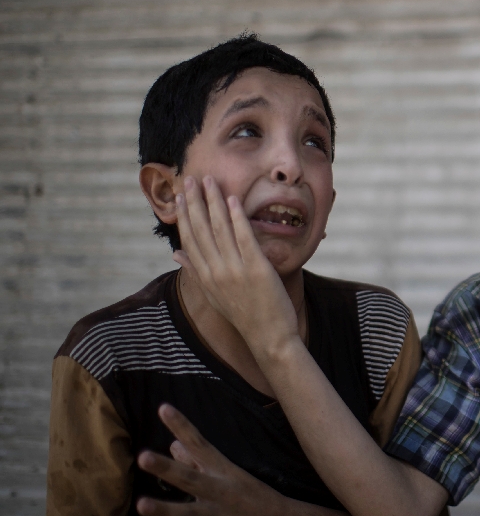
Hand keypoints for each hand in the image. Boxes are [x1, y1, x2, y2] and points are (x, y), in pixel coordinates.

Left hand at [136, 404, 345, 515]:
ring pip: (187, 512)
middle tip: (143, 457)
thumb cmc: (248, 493)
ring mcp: (215, 513)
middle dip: (167, 469)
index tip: (163, 408)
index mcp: (222, 469)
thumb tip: (173, 445)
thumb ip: (196, 461)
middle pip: (189, 478)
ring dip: (164, 510)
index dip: (181, 426)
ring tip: (141, 504)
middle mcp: (218, 490)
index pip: (199, 442)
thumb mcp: (226, 472)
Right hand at [173, 175, 299, 357]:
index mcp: (205, 276)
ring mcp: (235, 270)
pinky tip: (232, 200)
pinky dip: (237, 218)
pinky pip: (244, 238)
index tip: (181, 195)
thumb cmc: (244, 315)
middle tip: (190, 177)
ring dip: (213, 202)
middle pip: (201, 229)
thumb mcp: (214, 295)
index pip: (190, 239)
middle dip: (195, 201)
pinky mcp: (257, 270)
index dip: (184, 215)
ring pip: (220, 229)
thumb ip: (195, 271)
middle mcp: (216, 272)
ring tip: (209, 181)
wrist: (269, 338)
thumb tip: (174, 253)